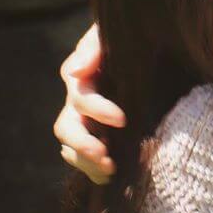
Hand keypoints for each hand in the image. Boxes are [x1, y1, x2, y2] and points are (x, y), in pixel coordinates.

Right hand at [52, 22, 124, 183]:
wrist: (146, 45)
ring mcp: (84, 121)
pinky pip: (82, 159)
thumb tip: (75, 72)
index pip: (81, 99)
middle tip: (106, 157)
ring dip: (86, 163)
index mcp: (80, 78)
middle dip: (84, 146)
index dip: (98, 111)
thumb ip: (93, 49)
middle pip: (66, 129)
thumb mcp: (110, 36)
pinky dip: (93, 170)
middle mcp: (77, 102)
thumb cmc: (125, 39)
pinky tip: (111, 176)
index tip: (122, 119)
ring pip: (70, 148)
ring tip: (110, 171)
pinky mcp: (95, 135)